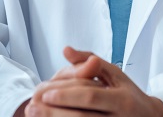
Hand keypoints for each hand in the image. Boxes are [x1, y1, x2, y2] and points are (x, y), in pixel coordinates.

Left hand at [24, 47, 162, 115]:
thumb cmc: (129, 95)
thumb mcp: (115, 74)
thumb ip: (89, 62)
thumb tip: (66, 51)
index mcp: (122, 100)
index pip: (90, 96)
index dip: (66, 96)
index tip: (45, 93)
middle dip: (54, 112)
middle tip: (32, 106)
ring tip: (35, 114)